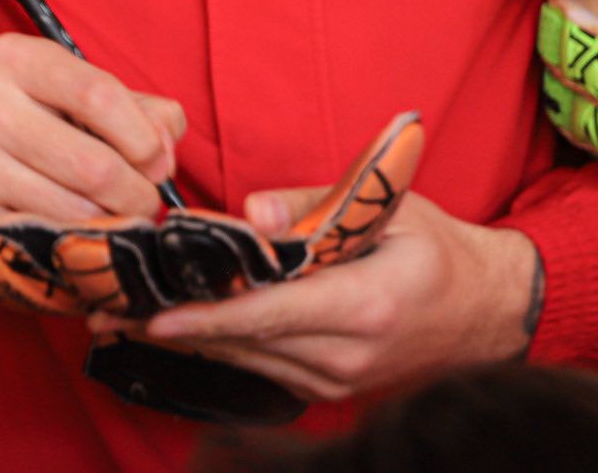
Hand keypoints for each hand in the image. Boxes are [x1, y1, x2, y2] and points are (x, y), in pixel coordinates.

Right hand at [0, 34, 185, 252]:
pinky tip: (82, 238)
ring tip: (116, 219)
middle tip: (144, 200)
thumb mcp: (58, 89)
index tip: (158, 160)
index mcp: (15, 60)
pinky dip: (77, 247)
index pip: (100, 95)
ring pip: (76, 211)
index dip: (143, 137)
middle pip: (95, 165)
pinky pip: (46, 241)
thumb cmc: (9, 120)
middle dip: (137, 192)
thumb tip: (170, 134)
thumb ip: (128, 103)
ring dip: (112, 225)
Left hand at [93, 191, 538, 402]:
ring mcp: (338, 383)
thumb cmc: (441, 248)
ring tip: (120, 318)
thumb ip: (318, 205)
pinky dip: (222, 346)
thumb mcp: (393, 206)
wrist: (493, 313)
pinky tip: (177, 328)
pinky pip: (264, 368)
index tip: (152, 314)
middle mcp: (346, 357)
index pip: (268, 313)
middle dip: (172, 325)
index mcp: (363, 306)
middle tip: (103, 308)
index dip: (207, 315)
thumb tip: (251, 211)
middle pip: (244, 341)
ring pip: (246, 360)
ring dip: (187, 338)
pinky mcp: (329, 392)